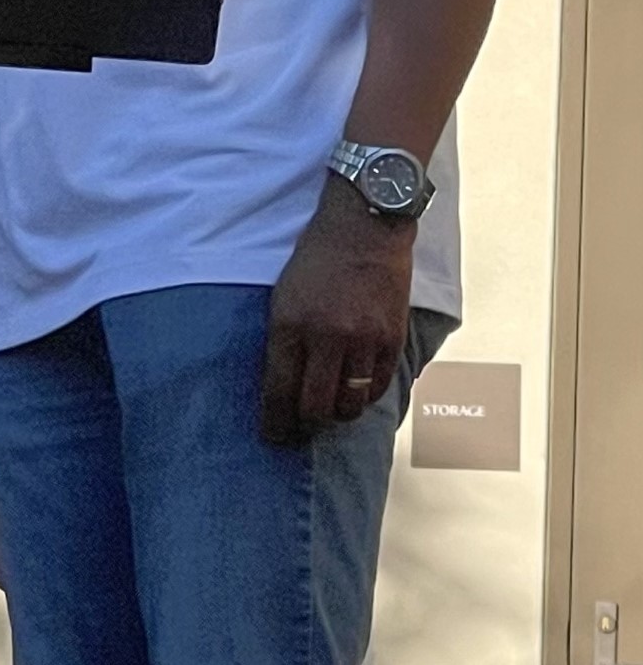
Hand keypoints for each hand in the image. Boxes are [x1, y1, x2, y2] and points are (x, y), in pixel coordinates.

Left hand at [260, 174, 414, 446]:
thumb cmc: (316, 258)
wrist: (364, 226)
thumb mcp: (284, 294)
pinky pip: (377, 389)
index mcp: (289, 323)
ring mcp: (361, 340)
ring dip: (337, 415)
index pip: (279, 390)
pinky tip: (356, 393)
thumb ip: (284, 339)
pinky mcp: (391, 340)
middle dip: (304, 427)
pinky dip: (364, 397)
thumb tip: (283, 386)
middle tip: (301, 431)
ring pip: (349, 405)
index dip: (275, 422)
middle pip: (315, 408)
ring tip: (330, 411)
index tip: (272, 437)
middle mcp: (325, 336)